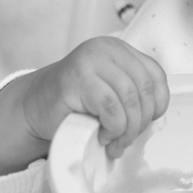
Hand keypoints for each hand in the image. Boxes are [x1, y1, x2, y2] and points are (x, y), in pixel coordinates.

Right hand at [22, 36, 169, 158]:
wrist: (33, 108)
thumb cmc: (74, 105)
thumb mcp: (111, 93)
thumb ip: (133, 95)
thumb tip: (155, 115)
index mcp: (119, 50)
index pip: (155, 74)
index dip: (158, 103)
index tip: (148, 122)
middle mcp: (106, 49)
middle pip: (144, 88)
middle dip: (141, 122)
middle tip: (126, 140)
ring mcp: (90, 60)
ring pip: (129, 98)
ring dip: (127, 129)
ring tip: (115, 143)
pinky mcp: (78, 78)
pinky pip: (111, 106)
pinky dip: (113, 127)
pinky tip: (102, 135)